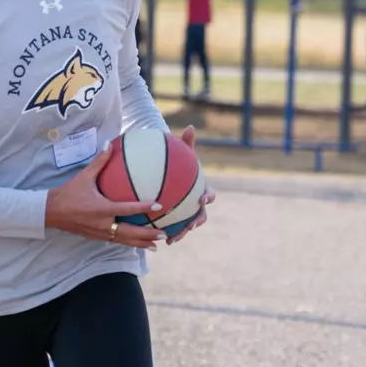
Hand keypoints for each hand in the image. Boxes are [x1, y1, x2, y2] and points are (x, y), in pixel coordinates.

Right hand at [46, 143, 163, 248]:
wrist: (51, 212)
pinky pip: (117, 242)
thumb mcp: (84, 176)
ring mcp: (100, 233)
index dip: (144, 208)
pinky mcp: (97, 237)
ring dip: (141, 243)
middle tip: (164, 234)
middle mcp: (103, 224)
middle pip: (130, 233)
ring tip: (157, 245)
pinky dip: (129, 243)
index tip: (160, 206)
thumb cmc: (68, 193)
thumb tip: (110, 144)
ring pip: (125, 241)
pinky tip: (138, 244)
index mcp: (102, 208)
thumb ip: (99, 161)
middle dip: (148, 235)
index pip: (127, 209)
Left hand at [166, 126, 213, 244]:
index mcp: (201, 189)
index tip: (202, 200)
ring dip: (181, 233)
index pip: (209, 194)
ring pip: (187, 225)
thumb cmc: (178, 161)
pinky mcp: (176, 218)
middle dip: (196, 221)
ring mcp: (187, 212)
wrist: (170, 174)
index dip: (208, 198)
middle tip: (191, 225)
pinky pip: (173, 228)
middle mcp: (196, 203)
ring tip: (172, 239)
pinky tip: (156, 238)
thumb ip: (186, 143)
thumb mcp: (181, 152)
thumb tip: (190, 127)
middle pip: (201, 214)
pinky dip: (167, 233)